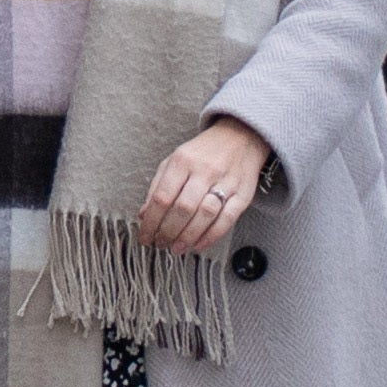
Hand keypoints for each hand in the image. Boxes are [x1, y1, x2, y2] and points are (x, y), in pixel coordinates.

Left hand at [135, 118, 275, 254]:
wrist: (239, 138)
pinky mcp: (243, 194)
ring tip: (177, 249)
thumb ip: (158, 187)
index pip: (162, 197)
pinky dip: (212, 235)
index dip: (151, 221)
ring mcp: (226, 182)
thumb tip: (143, 215)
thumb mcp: (173, 162)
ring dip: (188, 237)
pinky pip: (227, 218)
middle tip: (161, 245)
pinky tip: (199, 245)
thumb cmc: (201, 153)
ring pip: (205, 215)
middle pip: (183, 208)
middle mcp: (203, 171)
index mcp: (181, 162)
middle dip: (168, 232)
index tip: (145, 237)